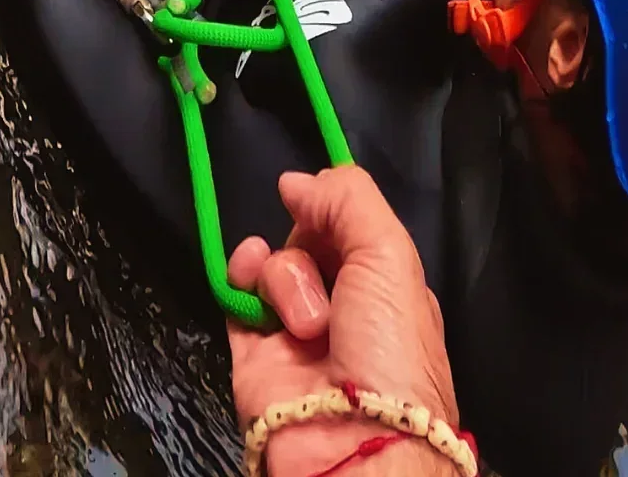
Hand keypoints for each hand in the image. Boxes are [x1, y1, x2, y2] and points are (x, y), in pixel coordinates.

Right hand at [229, 167, 459, 476]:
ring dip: (287, 276)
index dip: (336, 212)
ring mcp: (295, 332)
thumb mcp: (390, 256)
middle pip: (311, 242)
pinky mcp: (252, 351)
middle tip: (328, 273)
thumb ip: (347, 199)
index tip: (325, 201)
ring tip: (306, 322)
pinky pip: (237, 292)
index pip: (354, 232)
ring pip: (276, 263)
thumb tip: (294, 181)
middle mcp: (343, 311)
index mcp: (387, 293)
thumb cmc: (388, 350)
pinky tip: (249, 277)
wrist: (350, 446)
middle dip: (313, 242)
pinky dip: (240, 274)